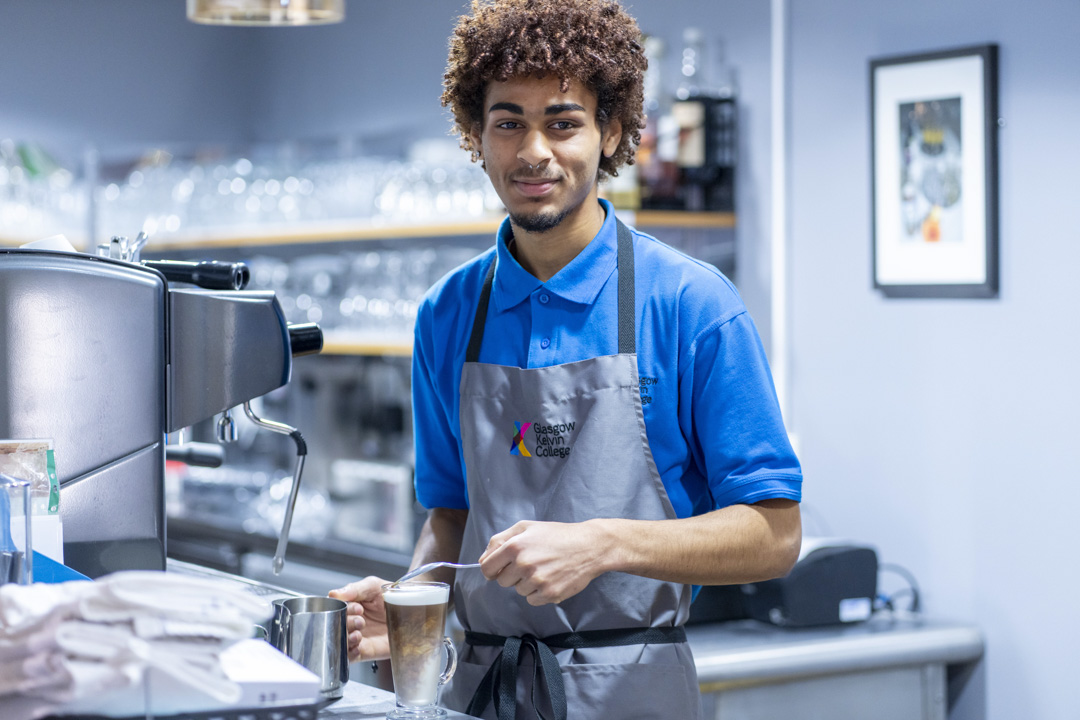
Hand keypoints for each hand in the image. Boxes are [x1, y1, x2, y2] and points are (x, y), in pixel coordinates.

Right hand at [328, 576, 390, 662]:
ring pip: (340, 643)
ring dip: (346, 640)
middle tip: (360, 621)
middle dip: (346, 625)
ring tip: (358, 635)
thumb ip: (355, 589)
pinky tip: (358, 647)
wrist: (411, 609)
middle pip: (336, 627)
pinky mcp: (366, 651)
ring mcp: (357, 637)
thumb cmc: (391, 595)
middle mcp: (350, 622)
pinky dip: (350, 654)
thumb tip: (334, 594)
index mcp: (348, 606)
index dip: (344, 610)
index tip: (357, 608)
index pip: (336, 609)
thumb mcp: (373, 586)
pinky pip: (351, 657)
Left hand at [479, 520, 608, 605]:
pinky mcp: (549, 594)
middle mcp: (523, 564)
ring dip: (527, 583)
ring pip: (518, 591)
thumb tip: (482, 560)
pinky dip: (538, 593)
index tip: (500, 568)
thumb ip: (499, 540)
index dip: (492, 569)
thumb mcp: (526, 527)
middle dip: (512, 574)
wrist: (589, 546)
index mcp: (514, 546)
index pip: (487, 568)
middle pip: (502, 581)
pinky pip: (532, 600)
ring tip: (544, 569)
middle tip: (531, 563)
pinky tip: (551, 578)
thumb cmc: (557, 535)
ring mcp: (537, 581)